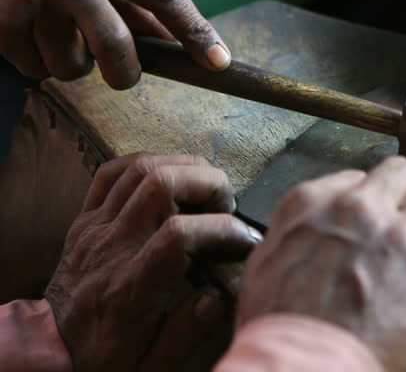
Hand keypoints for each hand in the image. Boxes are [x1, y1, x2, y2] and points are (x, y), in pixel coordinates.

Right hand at [0, 0, 229, 88]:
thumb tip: (172, 39)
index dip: (196, 32)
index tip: (219, 62)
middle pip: (117, 46)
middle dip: (124, 73)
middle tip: (121, 74)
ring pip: (72, 66)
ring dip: (68, 64)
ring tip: (50, 31)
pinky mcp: (2, 17)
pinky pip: (34, 67)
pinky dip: (32, 61)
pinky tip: (21, 30)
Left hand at [45, 153, 260, 370]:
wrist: (51, 349)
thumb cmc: (106, 358)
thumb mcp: (151, 366)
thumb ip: (187, 332)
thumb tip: (220, 295)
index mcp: (132, 288)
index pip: (180, 235)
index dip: (221, 228)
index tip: (245, 240)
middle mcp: (112, 249)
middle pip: (160, 185)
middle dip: (207, 183)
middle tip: (228, 203)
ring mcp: (95, 229)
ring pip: (139, 170)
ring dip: (182, 166)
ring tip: (207, 185)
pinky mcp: (85, 220)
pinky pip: (109, 174)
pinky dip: (143, 163)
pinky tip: (168, 173)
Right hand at [237, 156, 405, 371]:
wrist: (303, 368)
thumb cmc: (278, 327)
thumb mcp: (265, 263)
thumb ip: (295, 231)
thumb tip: (312, 228)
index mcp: (315, 203)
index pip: (358, 178)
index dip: (371, 202)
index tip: (374, 221)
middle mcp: (361, 209)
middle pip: (405, 174)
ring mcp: (403, 238)